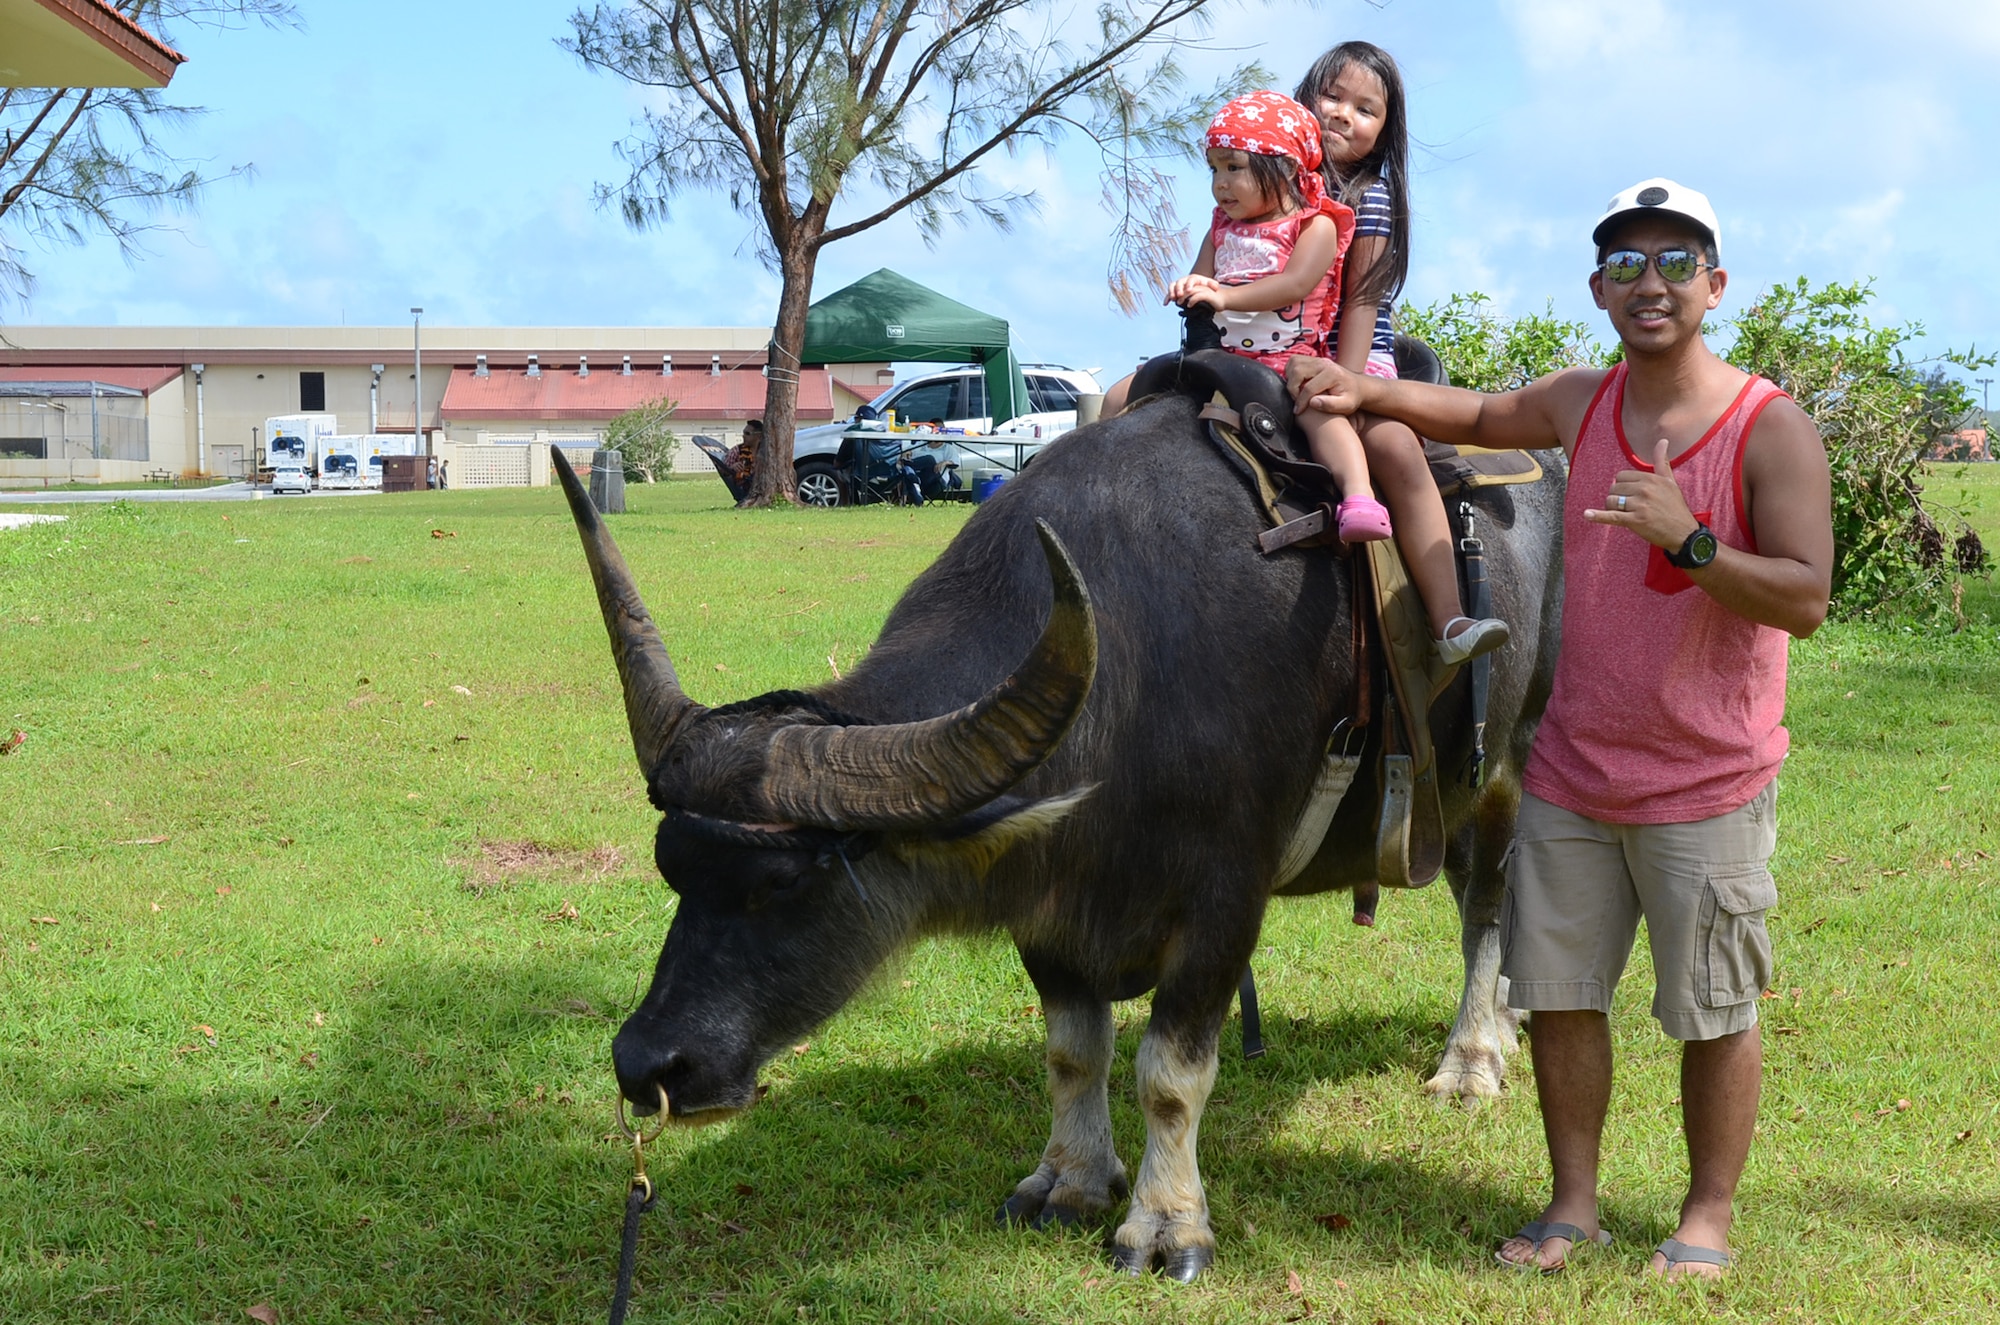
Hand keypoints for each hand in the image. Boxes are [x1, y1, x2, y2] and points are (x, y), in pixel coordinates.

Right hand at [1167, 274, 1224, 309]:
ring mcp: (1178, 285)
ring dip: (1172, 292)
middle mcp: (1184, 280)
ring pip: (1172, 286)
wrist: (1198, 286)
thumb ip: (1213, 284)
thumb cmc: (1204, 286)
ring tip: (1173, 298)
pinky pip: (1169, 293)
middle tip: (1180, 295)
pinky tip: (1165, 304)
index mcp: (1193, 278)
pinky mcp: (1174, 290)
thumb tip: (1216, 286)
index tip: (1189, 290)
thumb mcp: (1209, 285)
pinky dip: (1166, 298)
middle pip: (1180, 282)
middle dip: (1179, 288)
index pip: (1190, 280)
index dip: (1189, 284)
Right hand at [1286, 356, 1364, 415]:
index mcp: (1332, 374)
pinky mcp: (1314, 359)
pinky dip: (1291, 372)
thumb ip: (1331, 405)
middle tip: (1296, 400)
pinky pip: (1295, 361)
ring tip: (1296, 391)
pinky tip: (1297, 384)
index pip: (1308, 387)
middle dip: (1292, 387)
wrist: (1357, 386)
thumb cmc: (1351, 397)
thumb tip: (1313, 402)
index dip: (1300, 402)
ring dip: (1290, 378)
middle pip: (1297, 370)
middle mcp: (1324, 363)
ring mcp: (1318, 359)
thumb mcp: (1346, 406)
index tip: (1298, 411)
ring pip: (1293, 363)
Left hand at [1584, 437, 1700, 548]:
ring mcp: (1639, 505)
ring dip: (1613, 508)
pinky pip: (1611, 516)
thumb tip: (1662, 440)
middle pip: (1614, 488)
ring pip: (1611, 501)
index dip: (1622, 486)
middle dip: (1617, 497)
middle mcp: (1644, 489)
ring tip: (1625, 514)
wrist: (1683, 532)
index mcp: (1650, 478)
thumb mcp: (1670, 482)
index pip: (1621, 476)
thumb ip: (1662, 462)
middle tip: (1629, 506)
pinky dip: (1597, 516)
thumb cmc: (1675, 507)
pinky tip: (1587, 515)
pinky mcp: (1634, 521)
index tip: (1629, 494)